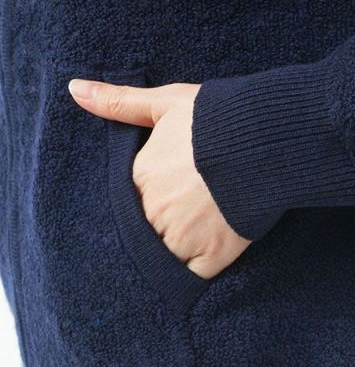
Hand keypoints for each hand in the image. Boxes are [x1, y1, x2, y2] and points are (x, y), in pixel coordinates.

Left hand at [68, 77, 251, 279]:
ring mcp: (181, 237)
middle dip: (162, 221)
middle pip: (146, 228)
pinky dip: (193, 271)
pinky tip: (207, 252)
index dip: (151, 194)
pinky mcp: (211, 256)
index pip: (132, 197)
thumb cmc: (218, 119)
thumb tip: (75, 89)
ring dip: (176, 246)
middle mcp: (154, 211)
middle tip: (189, 208)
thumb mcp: (166, 103)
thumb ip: (119, 102)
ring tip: (199, 228)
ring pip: (165, 253)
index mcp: (139, 177)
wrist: (267, 140)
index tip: (172, 186)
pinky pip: (191, 276)